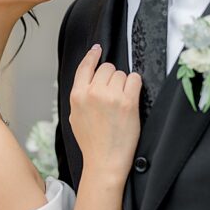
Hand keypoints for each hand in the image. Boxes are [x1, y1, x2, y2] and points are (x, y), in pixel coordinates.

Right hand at [69, 44, 141, 183]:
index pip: (84, 67)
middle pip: (106, 68)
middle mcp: (92, 93)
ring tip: (121, 100)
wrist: (104, 160)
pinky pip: (134, 80)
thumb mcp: (74, 116)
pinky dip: (135, 85)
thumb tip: (89, 82)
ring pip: (121, 73)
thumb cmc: (91, 142)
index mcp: (77, 95)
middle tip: (114, 93)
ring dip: (124, 83)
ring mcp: (110, 96)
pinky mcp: (127, 102)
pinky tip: (131, 97)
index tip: (97, 49)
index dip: (92, 56)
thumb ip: (80, 96)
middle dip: (111, 77)